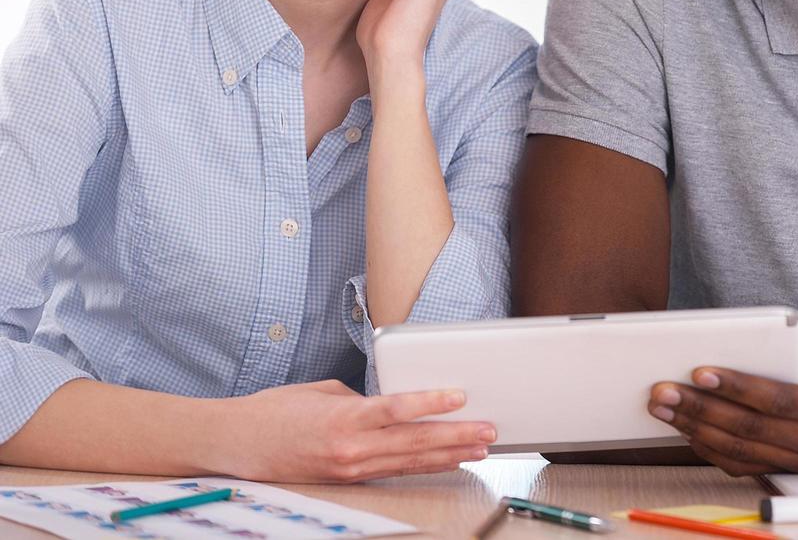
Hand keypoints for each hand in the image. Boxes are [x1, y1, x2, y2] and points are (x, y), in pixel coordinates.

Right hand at [216, 380, 496, 482]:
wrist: (234, 444)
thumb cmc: (275, 412)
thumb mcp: (323, 392)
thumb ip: (361, 399)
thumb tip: (390, 404)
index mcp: (343, 418)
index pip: (396, 410)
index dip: (431, 403)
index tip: (460, 396)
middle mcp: (349, 448)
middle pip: (413, 442)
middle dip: (456, 435)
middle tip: (489, 429)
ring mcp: (349, 469)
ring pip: (409, 462)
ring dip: (449, 455)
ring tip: (480, 447)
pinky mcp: (347, 480)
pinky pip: (393, 472)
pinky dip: (424, 466)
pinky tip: (448, 461)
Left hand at [647, 324, 797, 476]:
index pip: (778, 402)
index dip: (737, 388)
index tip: (701, 371)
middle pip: (750, 431)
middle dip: (701, 410)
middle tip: (663, 391)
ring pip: (742, 452)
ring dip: (697, 430)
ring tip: (663, 407)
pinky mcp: (794, 466)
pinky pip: (746, 464)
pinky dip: (712, 449)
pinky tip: (687, 429)